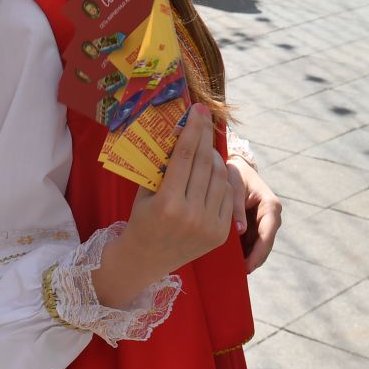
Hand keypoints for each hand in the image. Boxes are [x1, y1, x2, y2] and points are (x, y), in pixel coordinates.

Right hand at [120, 104, 239, 278]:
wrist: (147, 260)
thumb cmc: (142, 220)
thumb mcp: (145, 191)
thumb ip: (162, 166)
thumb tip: (179, 132)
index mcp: (167, 203)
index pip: (186, 156)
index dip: (193, 129)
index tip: (197, 109)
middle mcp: (191, 215)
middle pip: (205, 163)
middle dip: (206, 135)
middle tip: (205, 115)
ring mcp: (208, 226)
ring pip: (220, 178)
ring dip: (215, 156)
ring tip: (207, 144)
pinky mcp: (220, 234)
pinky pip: (226, 196)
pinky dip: (221, 179)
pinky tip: (212, 168)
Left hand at [230, 157, 282, 273]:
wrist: (234, 167)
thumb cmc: (233, 173)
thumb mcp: (233, 186)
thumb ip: (236, 207)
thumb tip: (239, 232)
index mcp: (271, 205)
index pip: (268, 234)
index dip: (258, 253)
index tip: (247, 267)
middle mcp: (271, 217)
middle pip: (265, 245)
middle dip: (253, 261)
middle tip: (237, 275)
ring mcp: (264, 223)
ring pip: (259, 248)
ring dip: (248, 259)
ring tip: (231, 272)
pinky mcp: (255, 227)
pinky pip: (251, 244)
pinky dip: (243, 253)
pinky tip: (230, 263)